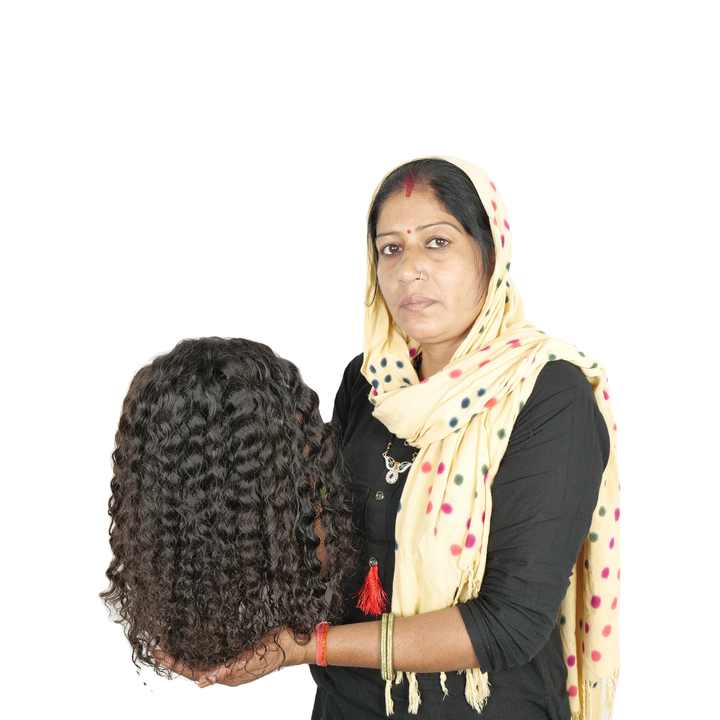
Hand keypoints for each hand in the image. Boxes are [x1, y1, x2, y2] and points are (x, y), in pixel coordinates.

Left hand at [152, 626, 309, 688]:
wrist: (294, 641)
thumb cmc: (274, 652)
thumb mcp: (250, 663)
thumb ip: (229, 670)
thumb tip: (206, 680)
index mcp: (227, 675)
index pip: (194, 672)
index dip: (176, 664)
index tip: (159, 652)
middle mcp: (226, 669)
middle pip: (194, 667)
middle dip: (175, 659)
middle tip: (156, 647)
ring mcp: (231, 660)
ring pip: (202, 660)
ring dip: (185, 653)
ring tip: (169, 643)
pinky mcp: (237, 649)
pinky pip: (214, 652)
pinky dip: (200, 647)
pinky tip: (193, 640)